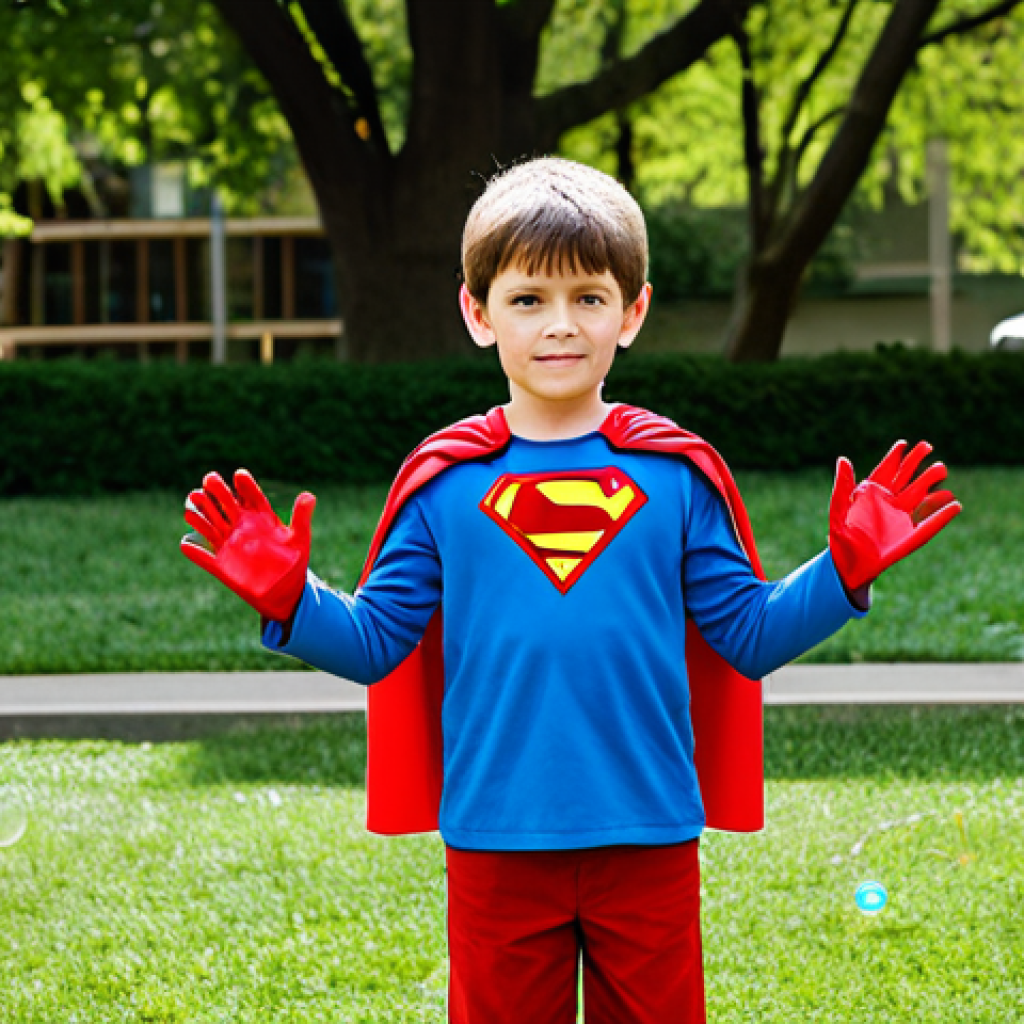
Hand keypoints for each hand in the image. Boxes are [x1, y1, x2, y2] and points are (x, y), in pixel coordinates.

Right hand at [181, 469, 315, 620]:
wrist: (285, 591)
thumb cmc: (294, 561)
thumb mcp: (300, 538)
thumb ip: (301, 517)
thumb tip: (309, 495)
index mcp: (261, 519)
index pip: (251, 497)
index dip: (245, 486)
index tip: (239, 474)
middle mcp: (242, 528)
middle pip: (226, 505)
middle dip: (218, 492)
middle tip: (210, 478)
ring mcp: (230, 546)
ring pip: (211, 526)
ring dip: (201, 515)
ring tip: (192, 499)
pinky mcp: (222, 566)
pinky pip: (206, 559)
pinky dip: (196, 553)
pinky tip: (185, 544)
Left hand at [828, 440, 960, 591]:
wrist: (849, 566)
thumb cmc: (842, 538)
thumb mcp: (838, 511)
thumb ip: (843, 487)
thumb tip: (843, 459)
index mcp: (872, 495)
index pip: (886, 471)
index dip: (894, 457)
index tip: (903, 444)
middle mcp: (890, 503)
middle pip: (906, 478)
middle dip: (916, 462)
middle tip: (927, 445)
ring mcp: (902, 519)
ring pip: (920, 496)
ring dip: (931, 483)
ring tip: (941, 468)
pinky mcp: (912, 536)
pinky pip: (930, 524)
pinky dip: (942, 516)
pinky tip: (955, 505)